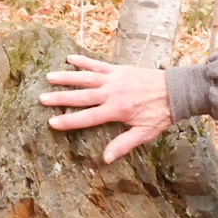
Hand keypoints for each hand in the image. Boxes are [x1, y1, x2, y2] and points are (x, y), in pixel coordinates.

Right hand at [41, 54, 173, 162]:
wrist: (175, 91)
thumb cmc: (160, 114)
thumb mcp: (145, 133)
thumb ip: (124, 144)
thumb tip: (106, 159)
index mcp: (116, 110)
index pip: (87, 117)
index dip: (68, 121)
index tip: (52, 123)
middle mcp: (112, 93)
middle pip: (81, 96)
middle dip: (60, 98)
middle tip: (42, 98)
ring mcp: (114, 79)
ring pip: (85, 77)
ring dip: (67, 77)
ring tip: (49, 76)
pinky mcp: (118, 69)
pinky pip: (97, 64)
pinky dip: (83, 61)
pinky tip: (69, 58)